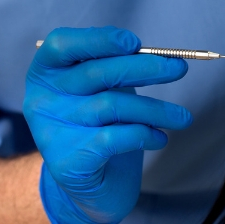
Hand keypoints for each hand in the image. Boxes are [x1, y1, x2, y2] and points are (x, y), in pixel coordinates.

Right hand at [26, 27, 191, 222]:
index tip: (135, 43)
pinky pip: (116, 138)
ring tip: (182, 117)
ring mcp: (51, 132)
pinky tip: (160, 138)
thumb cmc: (98, 123)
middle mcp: (42, 99)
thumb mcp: (102, 88)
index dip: (99, 40)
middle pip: (96, 73)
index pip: (63, 44)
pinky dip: (145, 135)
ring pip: (112, 105)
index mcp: (45, 72)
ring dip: (156, 109)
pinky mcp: (68, 162)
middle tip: (179, 69)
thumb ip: (116, 65)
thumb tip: (158, 55)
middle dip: (144, 68)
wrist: (89, 184)